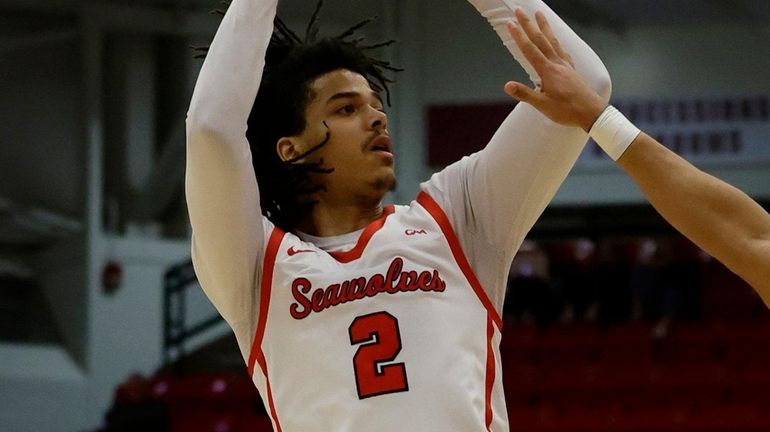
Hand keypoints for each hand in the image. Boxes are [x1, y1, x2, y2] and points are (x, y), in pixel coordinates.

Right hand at [504, 8, 606, 131]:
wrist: (591, 112)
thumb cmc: (567, 110)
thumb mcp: (542, 105)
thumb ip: (525, 94)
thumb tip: (507, 85)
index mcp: (548, 71)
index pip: (529, 50)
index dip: (518, 36)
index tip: (510, 23)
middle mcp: (557, 64)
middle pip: (540, 39)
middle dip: (528, 24)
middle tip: (519, 10)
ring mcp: (565, 65)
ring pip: (552, 40)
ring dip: (544, 26)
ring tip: (539, 14)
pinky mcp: (571, 69)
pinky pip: (562, 50)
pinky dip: (556, 41)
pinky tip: (555, 40)